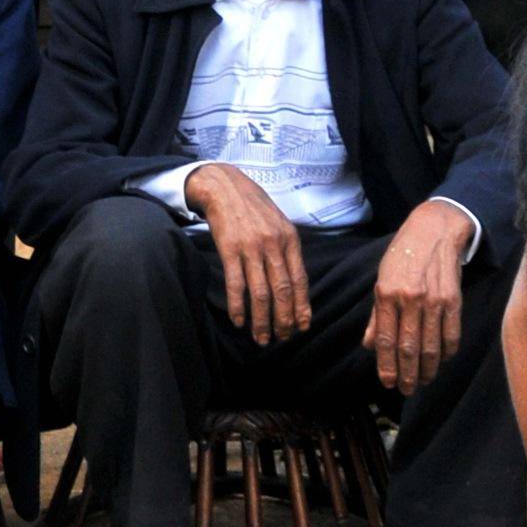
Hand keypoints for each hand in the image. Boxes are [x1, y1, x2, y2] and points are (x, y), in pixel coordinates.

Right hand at [183, 165, 311, 344]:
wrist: (224, 187)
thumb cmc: (253, 208)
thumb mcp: (279, 224)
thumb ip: (287, 251)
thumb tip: (294, 284)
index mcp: (289, 240)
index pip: (299, 280)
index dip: (301, 307)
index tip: (301, 327)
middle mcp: (273, 245)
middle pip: (281, 291)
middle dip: (283, 319)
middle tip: (282, 338)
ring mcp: (250, 248)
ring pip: (259, 293)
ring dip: (261, 320)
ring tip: (262, 338)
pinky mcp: (229, 249)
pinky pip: (235, 284)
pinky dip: (238, 306)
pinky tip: (239, 321)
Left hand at [363, 201, 474, 394]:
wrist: (434, 231)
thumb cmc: (402, 257)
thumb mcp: (381, 280)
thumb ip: (377, 316)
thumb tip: (370, 345)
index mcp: (387, 294)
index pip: (386, 339)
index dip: (386, 365)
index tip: (387, 383)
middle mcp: (410, 299)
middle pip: (409, 347)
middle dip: (407, 374)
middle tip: (406, 390)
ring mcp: (434, 300)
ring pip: (431, 345)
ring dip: (427, 368)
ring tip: (423, 381)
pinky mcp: (454, 300)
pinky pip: (451, 334)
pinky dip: (447, 351)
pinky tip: (442, 360)